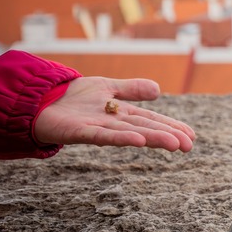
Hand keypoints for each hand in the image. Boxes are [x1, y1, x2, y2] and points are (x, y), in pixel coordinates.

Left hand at [35, 77, 195, 152]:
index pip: (152, 119)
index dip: (171, 126)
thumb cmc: (73, 97)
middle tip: (189, 146)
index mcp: (122, 113)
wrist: (39, 100)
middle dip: (168, 136)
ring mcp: (99, 128)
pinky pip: (104, 136)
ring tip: (174, 144)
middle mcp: (114, 122)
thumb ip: (132, 88)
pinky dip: (122, 138)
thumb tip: (159, 90)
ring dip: (153, 139)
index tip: (191, 136)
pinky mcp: (80, 132)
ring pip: (131, 133)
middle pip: (146, 128)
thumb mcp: (108, 86)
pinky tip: (138, 141)